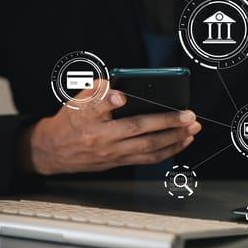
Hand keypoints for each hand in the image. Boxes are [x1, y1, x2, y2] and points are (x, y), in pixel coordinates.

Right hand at [15, 88, 200, 174]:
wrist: (54, 151)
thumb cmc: (70, 121)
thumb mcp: (76, 99)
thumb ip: (98, 91)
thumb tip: (120, 85)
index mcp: (87, 117)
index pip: (95, 107)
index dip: (109, 100)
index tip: (120, 95)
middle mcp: (101, 136)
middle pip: (136, 129)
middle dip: (166, 123)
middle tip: (188, 115)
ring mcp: (112, 152)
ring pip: (147, 147)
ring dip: (174, 138)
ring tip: (192, 129)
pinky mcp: (119, 162)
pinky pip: (148, 158)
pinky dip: (169, 150)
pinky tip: (182, 142)